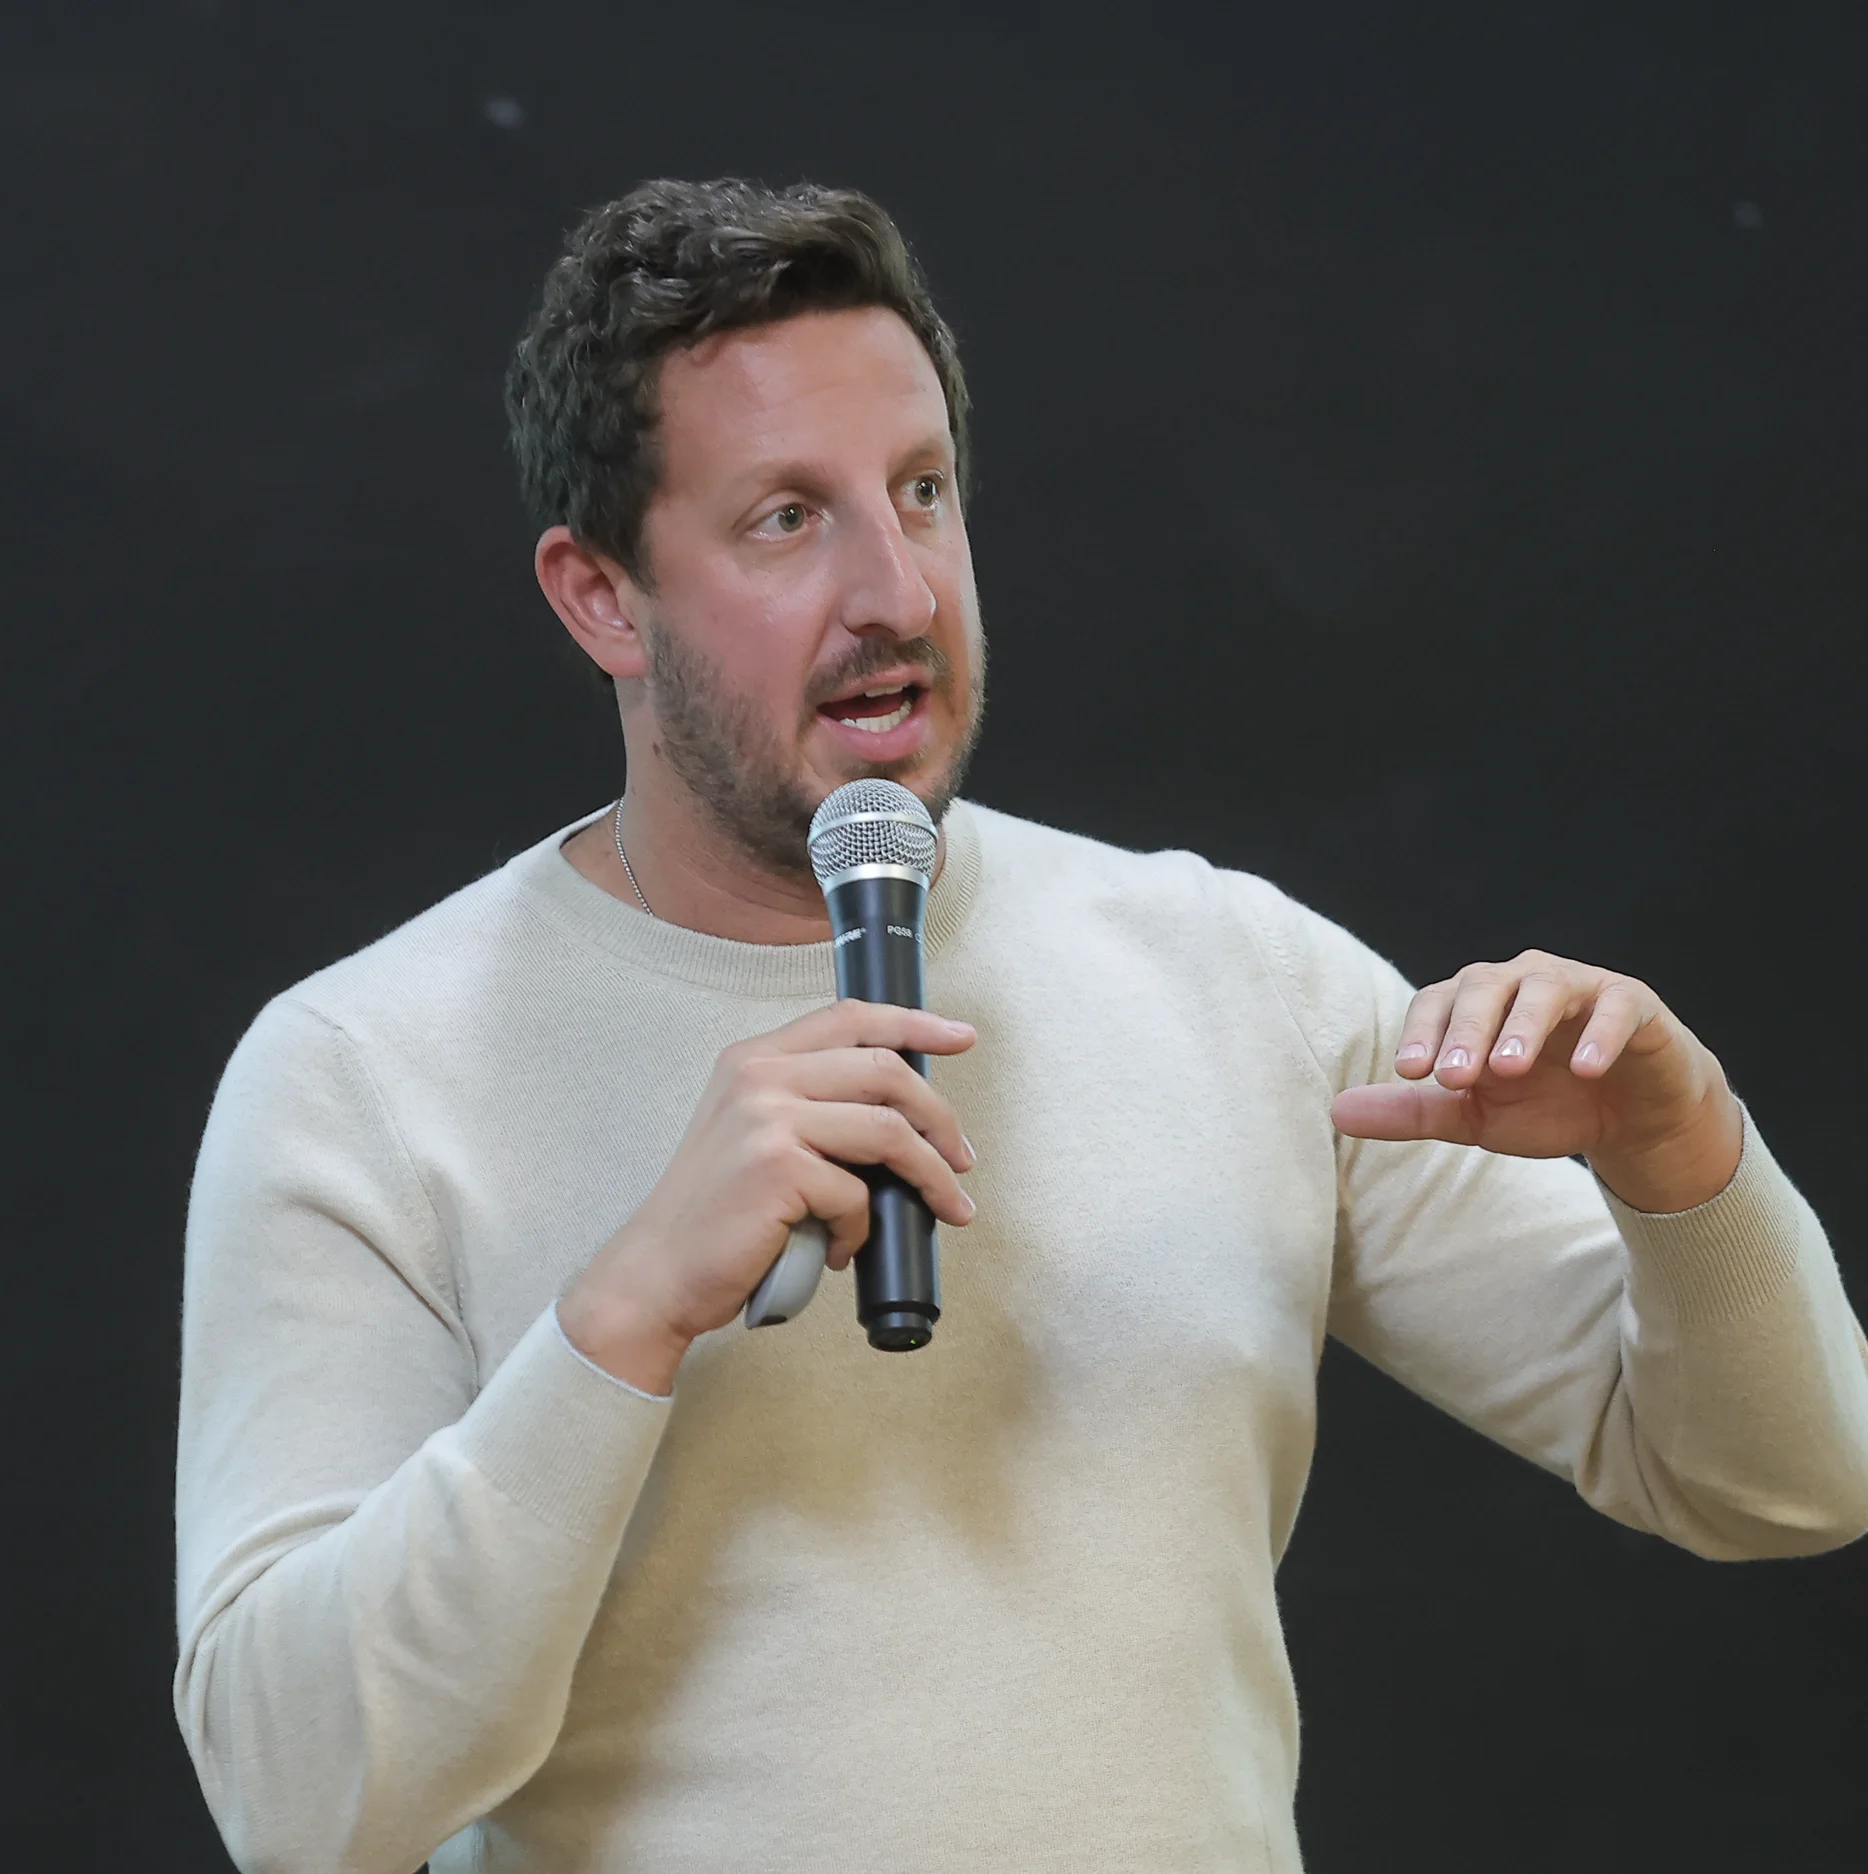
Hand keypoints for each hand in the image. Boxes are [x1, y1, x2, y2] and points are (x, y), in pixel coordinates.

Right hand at [559, 1001, 977, 1391]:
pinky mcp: (777, 1168)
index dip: (914, 1023)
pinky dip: (863, 1229)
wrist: (658, 1272)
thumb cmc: (715, 1215)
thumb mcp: (753, 1134)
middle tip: (961, 1158)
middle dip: (940, 1117)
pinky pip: (858, 1194)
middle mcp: (757, 1076)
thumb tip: (902, 1114)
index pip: (849, 1018)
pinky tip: (844, 1248)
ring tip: (945, 1206)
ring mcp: (766, 1119)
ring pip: (888, 1131)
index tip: (959, 1037)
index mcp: (753, 1059)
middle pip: (884, 1070)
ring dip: (930, 1175)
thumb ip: (809, 1106)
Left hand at [1331, 949, 1743, 1212]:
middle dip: (1465, 1030)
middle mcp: (1520, 982)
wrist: (1630, 1119)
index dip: (1422, 1032)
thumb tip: (1337, 1112)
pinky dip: (1600, 1033)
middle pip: (1483, 986)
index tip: (1410, 1073)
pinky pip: (1615, 1006)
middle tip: (1453, 1077)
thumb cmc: (1545, 1106)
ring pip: (1543, 987)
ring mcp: (1578, 986)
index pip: (1437, 1001)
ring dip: (1523, 1025)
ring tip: (1508, 1068)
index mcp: (1476, 1004)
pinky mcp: (1632, 1003)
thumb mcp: (1475, 1116)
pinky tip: (1586, 1067)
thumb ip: (1413, 1111)